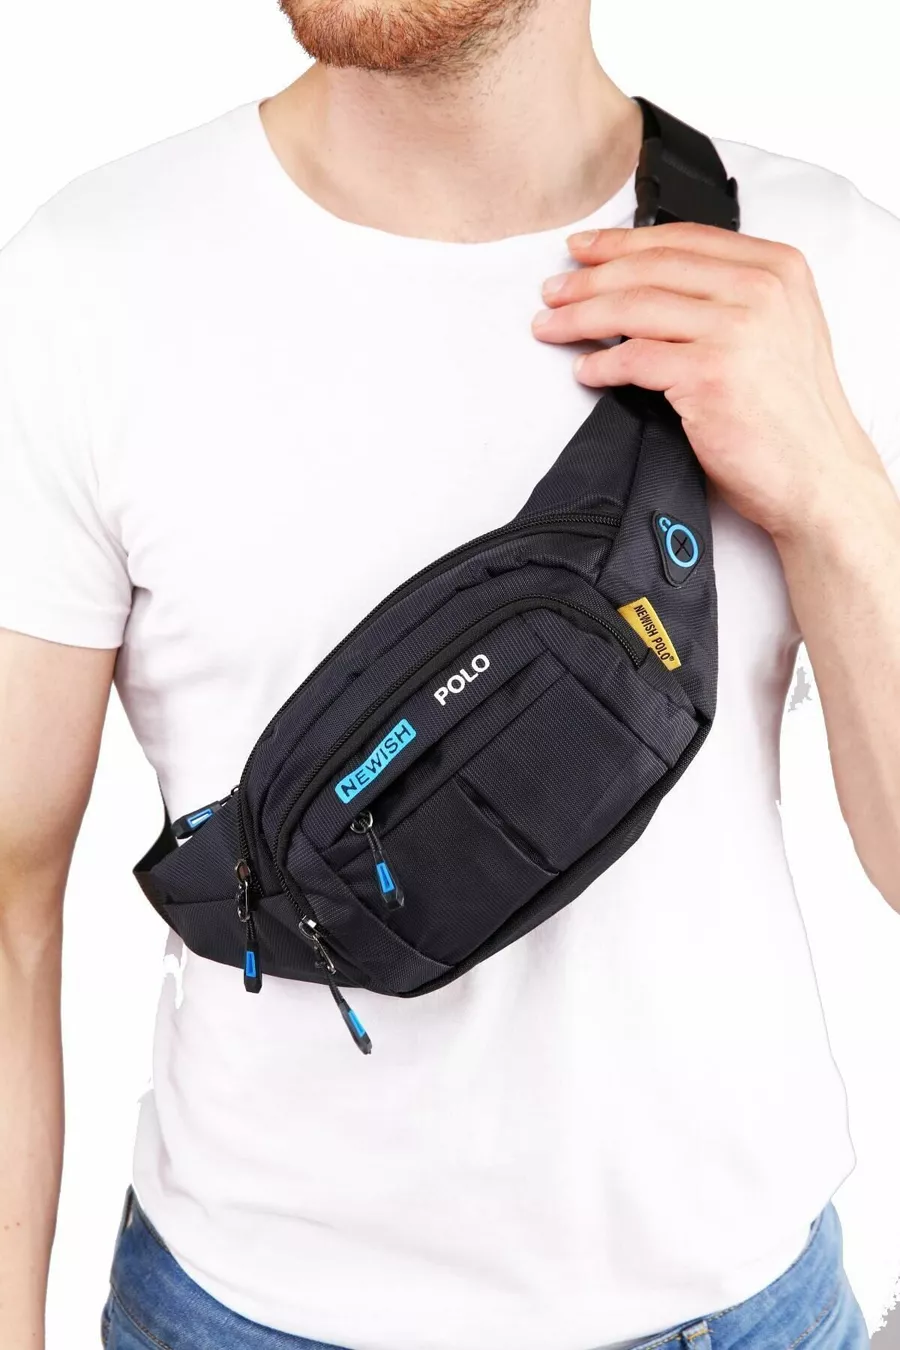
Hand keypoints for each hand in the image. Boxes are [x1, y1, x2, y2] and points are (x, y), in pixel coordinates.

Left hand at [532, 224, 879, 540]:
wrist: (819, 476)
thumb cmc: (791, 415)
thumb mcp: (776, 331)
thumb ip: (728, 297)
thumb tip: (648, 285)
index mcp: (778, 268)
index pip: (682, 239)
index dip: (622, 242)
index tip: (584, 250)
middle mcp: (760, 290)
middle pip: (651, 268)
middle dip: (590, 277)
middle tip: (553, 289)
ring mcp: (736, 330)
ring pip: (635, 307)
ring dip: (582, 317)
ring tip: (550, 326)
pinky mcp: (710, 374)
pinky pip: (635, 358)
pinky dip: (601, 364)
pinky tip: (585, 371)